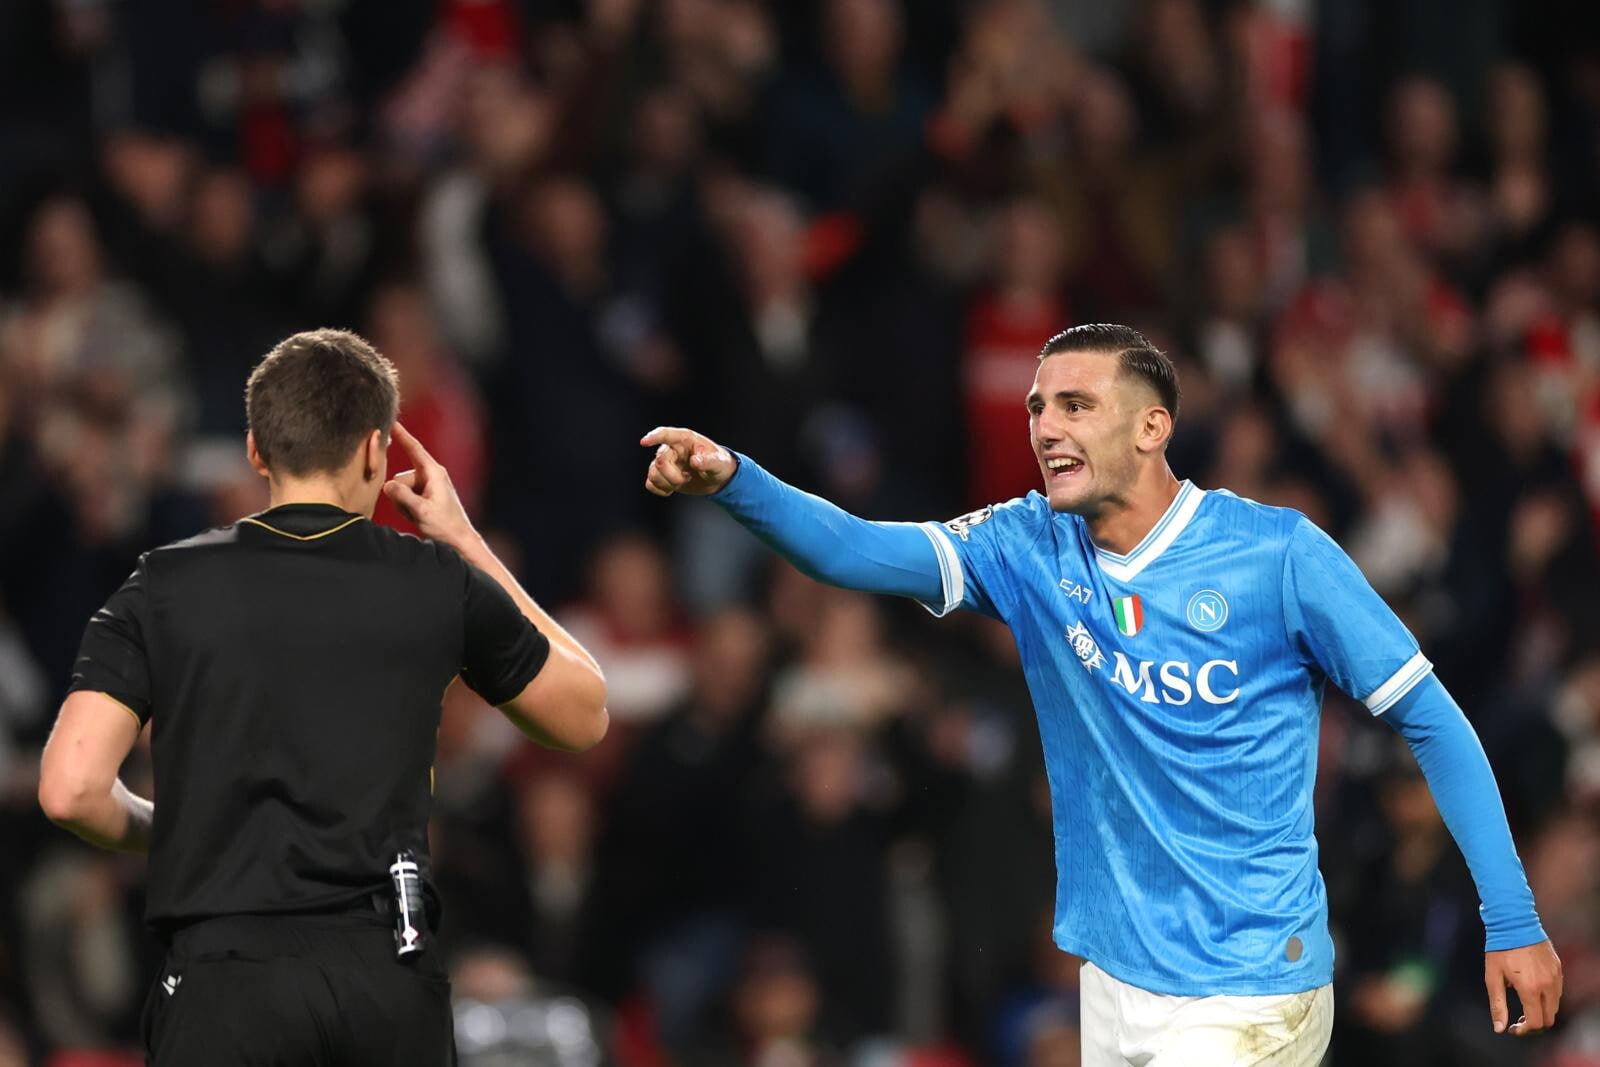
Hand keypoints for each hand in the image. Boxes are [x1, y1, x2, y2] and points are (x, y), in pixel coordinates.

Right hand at [383, 422, 477, 550]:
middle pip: (400, 477)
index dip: (402, 434)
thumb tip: (387, 484)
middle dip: (399, 494)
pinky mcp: (424, 494)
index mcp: (434, 473)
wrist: (458, 540)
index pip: (414, 449)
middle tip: (413, 511)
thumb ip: (403, 496)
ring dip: (403, 503)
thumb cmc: (444, 526)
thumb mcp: (421, 511)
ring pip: (400, 488)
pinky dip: (406, 507)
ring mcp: (427, 485)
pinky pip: (404, 496)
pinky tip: (417, 516)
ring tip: (418, 515)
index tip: (391, 421)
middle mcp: (431, 475)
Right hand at [640, 426, 735, 496]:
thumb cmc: (719, 464)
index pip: (666, 434)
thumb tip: (695, 461)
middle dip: (672, 476)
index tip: (644, 442)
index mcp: (685, 439)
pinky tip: (672, 489)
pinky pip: (650, 483)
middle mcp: (672, 449)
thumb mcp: (719, 462)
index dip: (654, 437)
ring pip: (652, 474)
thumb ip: (708, 461)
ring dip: (667, 483)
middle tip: (687, 478)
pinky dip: (660, 490)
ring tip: (682, 482)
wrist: (717, 479)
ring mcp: (666, 462)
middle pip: (659, 462)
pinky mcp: (662, 476)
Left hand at [1486, 939, 1562, 1035]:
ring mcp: (1556, 977)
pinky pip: (1557, 992)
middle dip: (1534, 1023)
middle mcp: (1547, 986)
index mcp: (1530, 989)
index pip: (1535, 1022)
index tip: (1512, 1028)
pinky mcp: (1559, 969)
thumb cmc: (1500, 949)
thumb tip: (1499, 1028)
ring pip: (1554, 1006)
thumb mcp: (1492, 977)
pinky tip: (1532, 989)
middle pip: (1548, 1018)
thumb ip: (1497, 1004)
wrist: (1515, 923)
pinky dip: (1547, 998)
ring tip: (1524, 1004)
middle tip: (1519, 1019)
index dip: (1524, 1030)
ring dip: (1541, 1011)